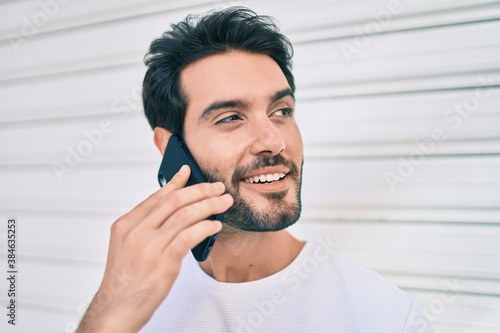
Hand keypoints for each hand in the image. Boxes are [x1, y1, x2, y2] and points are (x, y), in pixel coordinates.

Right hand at [77, 165, 232, 332]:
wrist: (116, 308)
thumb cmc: (125, 279)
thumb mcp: (128, 246)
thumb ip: (147, 227)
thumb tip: (176, 211)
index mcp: (126, 225)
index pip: (156, 196)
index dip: (175, 182)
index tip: (188, 171)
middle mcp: (136, 232)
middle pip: (174, 201)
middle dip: (200, 191)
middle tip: (216, 188)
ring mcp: (149, 246)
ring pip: (185, 215)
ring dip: (209, 206)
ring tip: (223, 203)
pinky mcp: (163, 262)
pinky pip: (190, 236)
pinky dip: (206, 227)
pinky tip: (215, 225)